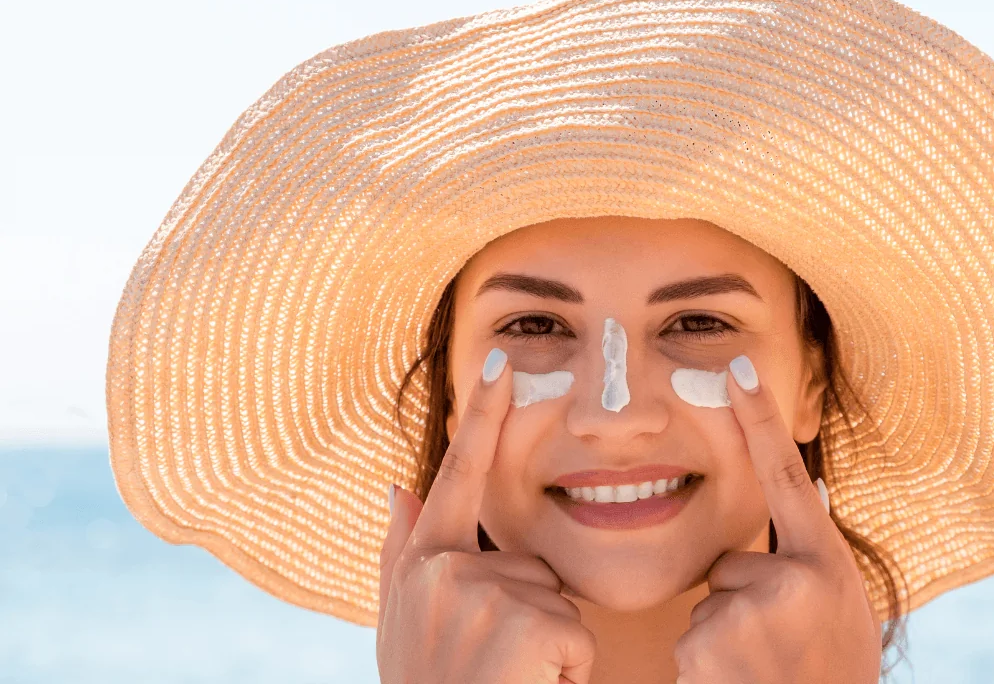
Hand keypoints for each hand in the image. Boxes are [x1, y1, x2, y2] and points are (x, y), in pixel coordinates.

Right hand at [377, 347, 596, 683]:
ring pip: (553, 600)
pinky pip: (573, 635)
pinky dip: (566, 671)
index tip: (502, 361)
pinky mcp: (524, 622)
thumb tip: (399, 486)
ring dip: (545, 646)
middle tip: (494, 665)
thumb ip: (401, 553)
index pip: (457, 477)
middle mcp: (444, 571)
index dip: (481, 418)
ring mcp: (482, 594)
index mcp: (422, 566)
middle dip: (528, 613)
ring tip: (508, 679)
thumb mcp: (402, 628)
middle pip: (526, 563)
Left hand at [674, 354, 881, 683]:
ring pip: (712, 605)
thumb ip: (814, 562)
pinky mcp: (710, 645)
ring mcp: (749, 613)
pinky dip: (709, 666)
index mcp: (827, 566)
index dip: (761, 420)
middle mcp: (793, 580)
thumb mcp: (842, 612)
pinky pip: (693, 637)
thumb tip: (797, 493)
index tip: (737, 368)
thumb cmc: (832, 678)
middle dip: (742, 602)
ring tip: (765, 672)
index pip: (786, 477)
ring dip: (726, 638)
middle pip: (732, 565)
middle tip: (778, 648)